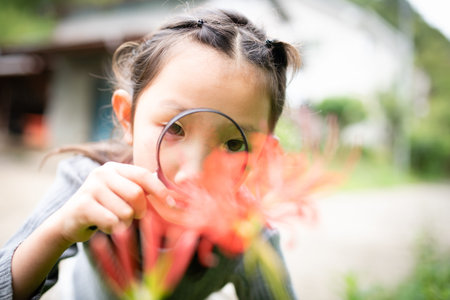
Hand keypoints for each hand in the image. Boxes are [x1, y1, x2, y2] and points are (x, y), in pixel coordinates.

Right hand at [50, 162, 167, 243]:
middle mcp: (102, 173)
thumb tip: (171, 195)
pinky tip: (103, 225)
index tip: (172, 204)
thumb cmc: (104, 208)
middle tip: (134, 216)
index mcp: (115, 168)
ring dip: (125, 223)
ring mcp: (91, 187)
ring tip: (114, 220)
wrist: (68, 221)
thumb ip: (141, 190)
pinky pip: (112, 222)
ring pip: (126, 211)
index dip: (160, 190)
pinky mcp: (83, 205)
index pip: (144, 175)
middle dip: (140, 211)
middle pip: (137, 194)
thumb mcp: (121, 194)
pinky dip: (113, 229)